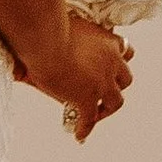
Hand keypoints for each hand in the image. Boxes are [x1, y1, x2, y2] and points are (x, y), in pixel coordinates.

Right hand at [16, 13, 133, 140]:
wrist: (44, 39)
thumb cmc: (47, 27)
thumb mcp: (63, 28)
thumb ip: (59, 36)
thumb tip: (36, 41)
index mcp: (106, 41)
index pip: (123, 51)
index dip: (117, 62)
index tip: (111, 66)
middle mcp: (111, 60)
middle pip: (125, 78)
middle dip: (116, 86)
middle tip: (104, 93)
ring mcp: (102, 81)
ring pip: (116, 100)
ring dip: (107, 108)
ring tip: (96, 115)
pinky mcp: (88, 98)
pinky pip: (90, 118)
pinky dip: (86, 128)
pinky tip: (79, 134)